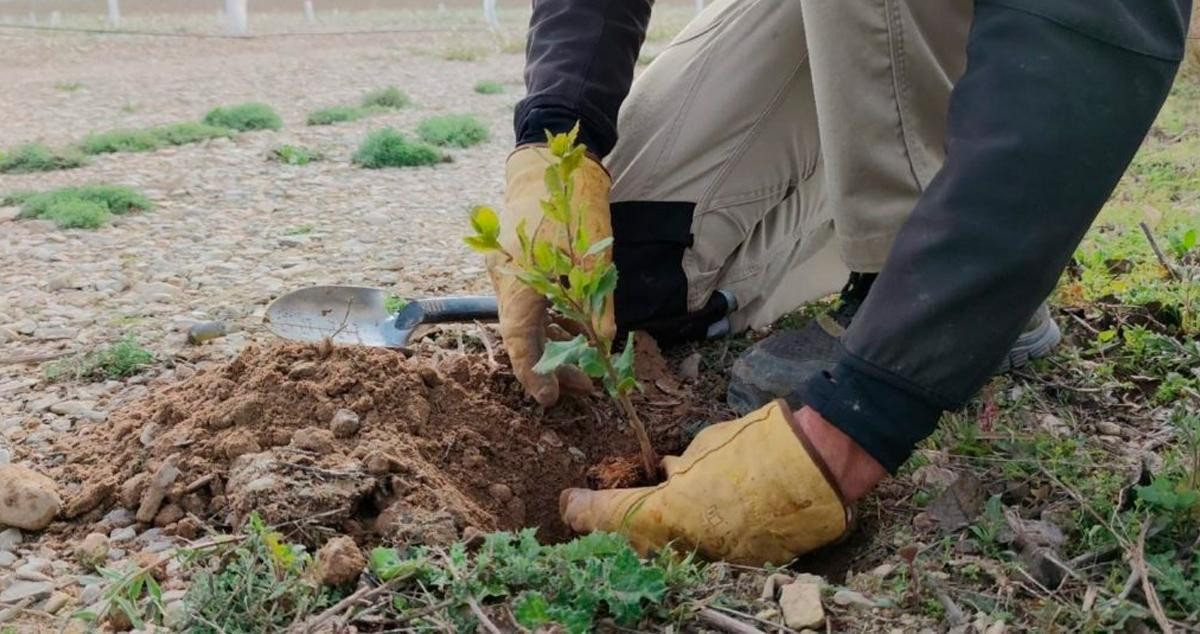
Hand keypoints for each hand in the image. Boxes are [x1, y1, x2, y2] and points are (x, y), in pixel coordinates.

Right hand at [491, 145, 614, 405]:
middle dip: (550, 366)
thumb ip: (599, 302)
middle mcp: (505, 279)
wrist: (547, 159)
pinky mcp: (512, 263)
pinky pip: (526, 304)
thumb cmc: (575, 203)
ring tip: (582, 370)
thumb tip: (605, 342)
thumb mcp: (597, 254)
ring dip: (551, 346)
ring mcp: (505, 271)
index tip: (548, 400)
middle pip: (522, 336)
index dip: (533, 375)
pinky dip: (547, 324)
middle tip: (583, 387)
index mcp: (520, 278)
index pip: (520, 341)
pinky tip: (571, 337)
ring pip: (524, 322)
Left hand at [559, 401, 859, 565]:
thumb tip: (666, 477)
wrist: (820, 469)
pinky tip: (686, 530)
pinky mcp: (737, 567)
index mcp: (666, 512)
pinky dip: (686, 546)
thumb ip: (678, 469)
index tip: (568, 502)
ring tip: (635, 523)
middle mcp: (682, 545)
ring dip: (647, 543)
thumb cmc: (759, 447)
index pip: (607, 517)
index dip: (583, 510)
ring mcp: (711, 560)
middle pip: (628, 547)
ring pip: (662, 557)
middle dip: (609, 532)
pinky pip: (699, 558)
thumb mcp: (705, 447)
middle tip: (595, 512)